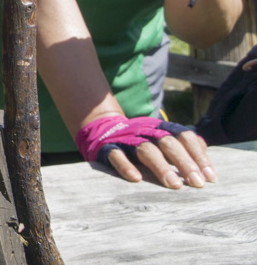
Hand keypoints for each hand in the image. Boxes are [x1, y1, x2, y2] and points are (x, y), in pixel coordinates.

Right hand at [77, 114, 216, 188]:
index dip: (199, 156)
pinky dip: (126, 166)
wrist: (103, 128)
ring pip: (145, 149)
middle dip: (184, 163)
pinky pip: (116, 155)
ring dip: (161, 167)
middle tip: (197, 184)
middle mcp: (146, 130)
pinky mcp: (108, 148)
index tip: (210, 178)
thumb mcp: (163, 139)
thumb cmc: (143, 140)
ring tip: (174, 185)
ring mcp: (127, 139)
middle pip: (168, 143)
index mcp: (162, 128)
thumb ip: (185, 147)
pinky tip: (136, 179)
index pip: (185, 137)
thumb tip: (207, 163)